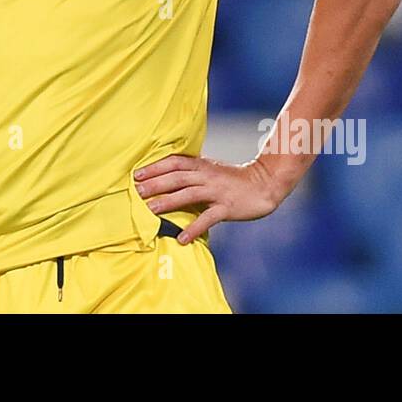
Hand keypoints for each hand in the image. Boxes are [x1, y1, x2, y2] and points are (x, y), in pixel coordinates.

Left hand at [133, 154, 281, 243]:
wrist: (264, 184)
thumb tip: (168, 178)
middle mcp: (207, 176)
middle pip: (176, 178)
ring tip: (150, 210)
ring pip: (188, 194)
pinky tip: (182, 239)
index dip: (155, 167)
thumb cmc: (234, 179)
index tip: (137, 174)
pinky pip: (207, 218)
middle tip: (136, 192)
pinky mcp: (226, 207)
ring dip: (168, 202)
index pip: (174, 163)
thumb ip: (193, 173)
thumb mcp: (212, 170)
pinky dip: (193, 229)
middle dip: (155, 184)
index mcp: (201, 166)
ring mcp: (216, 192)